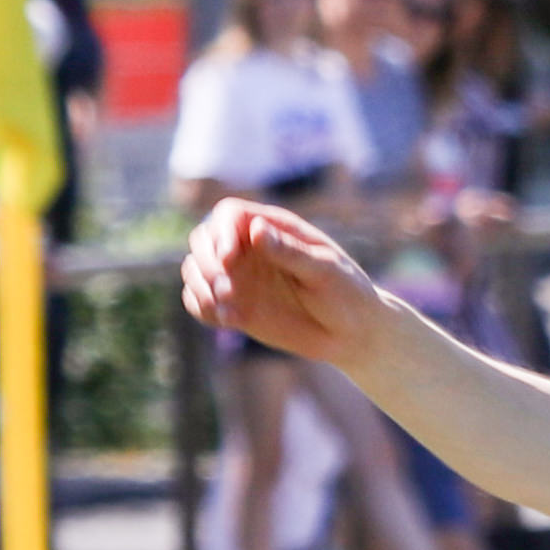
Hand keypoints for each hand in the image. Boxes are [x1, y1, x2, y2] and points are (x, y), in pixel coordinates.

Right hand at [176, 197, 392, 372]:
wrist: (355, 335)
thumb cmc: (348, 294)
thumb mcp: (324, 271)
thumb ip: (290, 252)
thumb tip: (255, 230)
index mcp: (273, 229)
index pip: (228, 214)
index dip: (220, 231)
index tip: (229, 257)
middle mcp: (250, 249)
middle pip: (203, 239)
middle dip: (205, 261)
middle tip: (227, 288)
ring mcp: (240, 278)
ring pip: (194, 270)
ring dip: (200, 287)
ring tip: (227, 307)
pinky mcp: (235, 307)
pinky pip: (199, 302)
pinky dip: (203, 309)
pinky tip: (228, 321)